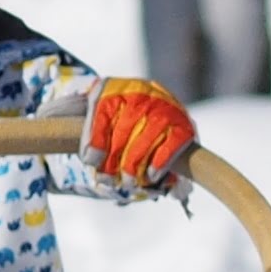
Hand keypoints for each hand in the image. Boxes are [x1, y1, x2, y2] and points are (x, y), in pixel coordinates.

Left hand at [82, 77, 196, 184]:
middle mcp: (141, 94)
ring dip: (133, 166)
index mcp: (117, 89)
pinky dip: (159, 164)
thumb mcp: (104, 113)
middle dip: (113, 160)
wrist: (159, 105)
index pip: (103, 113)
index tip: (91, 161)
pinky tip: (150, 176)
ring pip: (144, 141)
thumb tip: (88, 158)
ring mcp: (163, 108)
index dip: (96, 140)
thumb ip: (93, 129)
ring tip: (127, 182)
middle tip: (107, 179)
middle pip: (123, 131)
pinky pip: (169, 148)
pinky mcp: (182, 125)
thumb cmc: (124, 116)